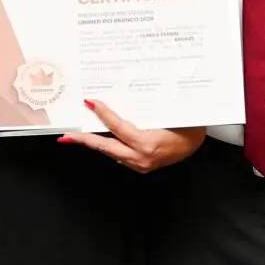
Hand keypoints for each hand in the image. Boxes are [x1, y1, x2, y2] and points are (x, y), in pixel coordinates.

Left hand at [67, 99, 205, 172]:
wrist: (198, 144)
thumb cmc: (187, 126)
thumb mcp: (168, 114)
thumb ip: (144, 110)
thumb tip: (122, 98)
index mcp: (147, 144)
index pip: (118, 128)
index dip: (103, 114)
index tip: (91, 103)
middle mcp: (141, 158)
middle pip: (105, 147)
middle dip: (84, 140)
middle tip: (67, 136)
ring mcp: (140, 165)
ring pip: (111, 153)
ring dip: (95, 143)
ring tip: (78, 135)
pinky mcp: (140, 166)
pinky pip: (120, 155)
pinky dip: (108, 146)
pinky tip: (101, 138)